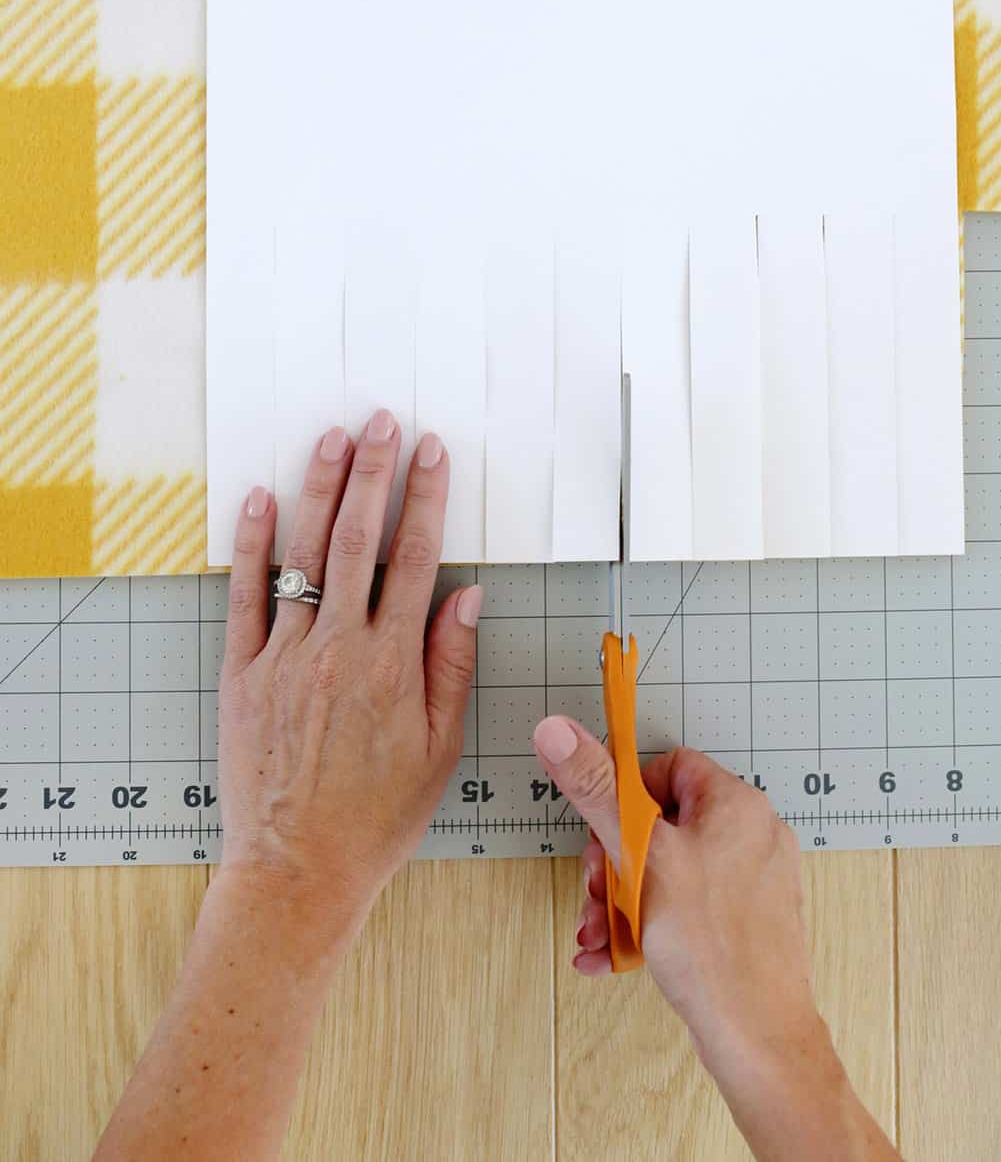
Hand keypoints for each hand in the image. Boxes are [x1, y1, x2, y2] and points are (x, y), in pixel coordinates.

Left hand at [219, 412, 481, 938]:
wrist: (297, 871)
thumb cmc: (377, 818)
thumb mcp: (439, 749)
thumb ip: (451, 666)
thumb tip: (465, 597)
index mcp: (391, 664)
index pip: (415, 558)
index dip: (425, 498)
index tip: (432, 452)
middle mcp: (337, 648)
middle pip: (357, 539)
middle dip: (372, 473)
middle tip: (380, 422)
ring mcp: (284, 659)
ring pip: (302, 556)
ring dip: (318, 490)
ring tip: (329, 438)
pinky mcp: (242, 676)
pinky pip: (245, 598)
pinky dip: (252, 546)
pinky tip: (260, 501)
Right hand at [532, 718, 818, 1066]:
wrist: (758, 1037)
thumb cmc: (711, 946)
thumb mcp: (642, 857)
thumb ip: (597, 792)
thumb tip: (558, 731)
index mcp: (735, 803)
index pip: (669, 769)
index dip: (626, 796)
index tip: (601, 830)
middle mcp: (750, 834)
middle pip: (662, 826)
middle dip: (614, 864)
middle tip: (594, 892)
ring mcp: (751, 882)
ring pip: (668, 873)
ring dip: (621, 902)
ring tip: (597, 935)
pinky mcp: (745, 922)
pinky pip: (686, 908)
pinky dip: (648, 926)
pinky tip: (611, 956)